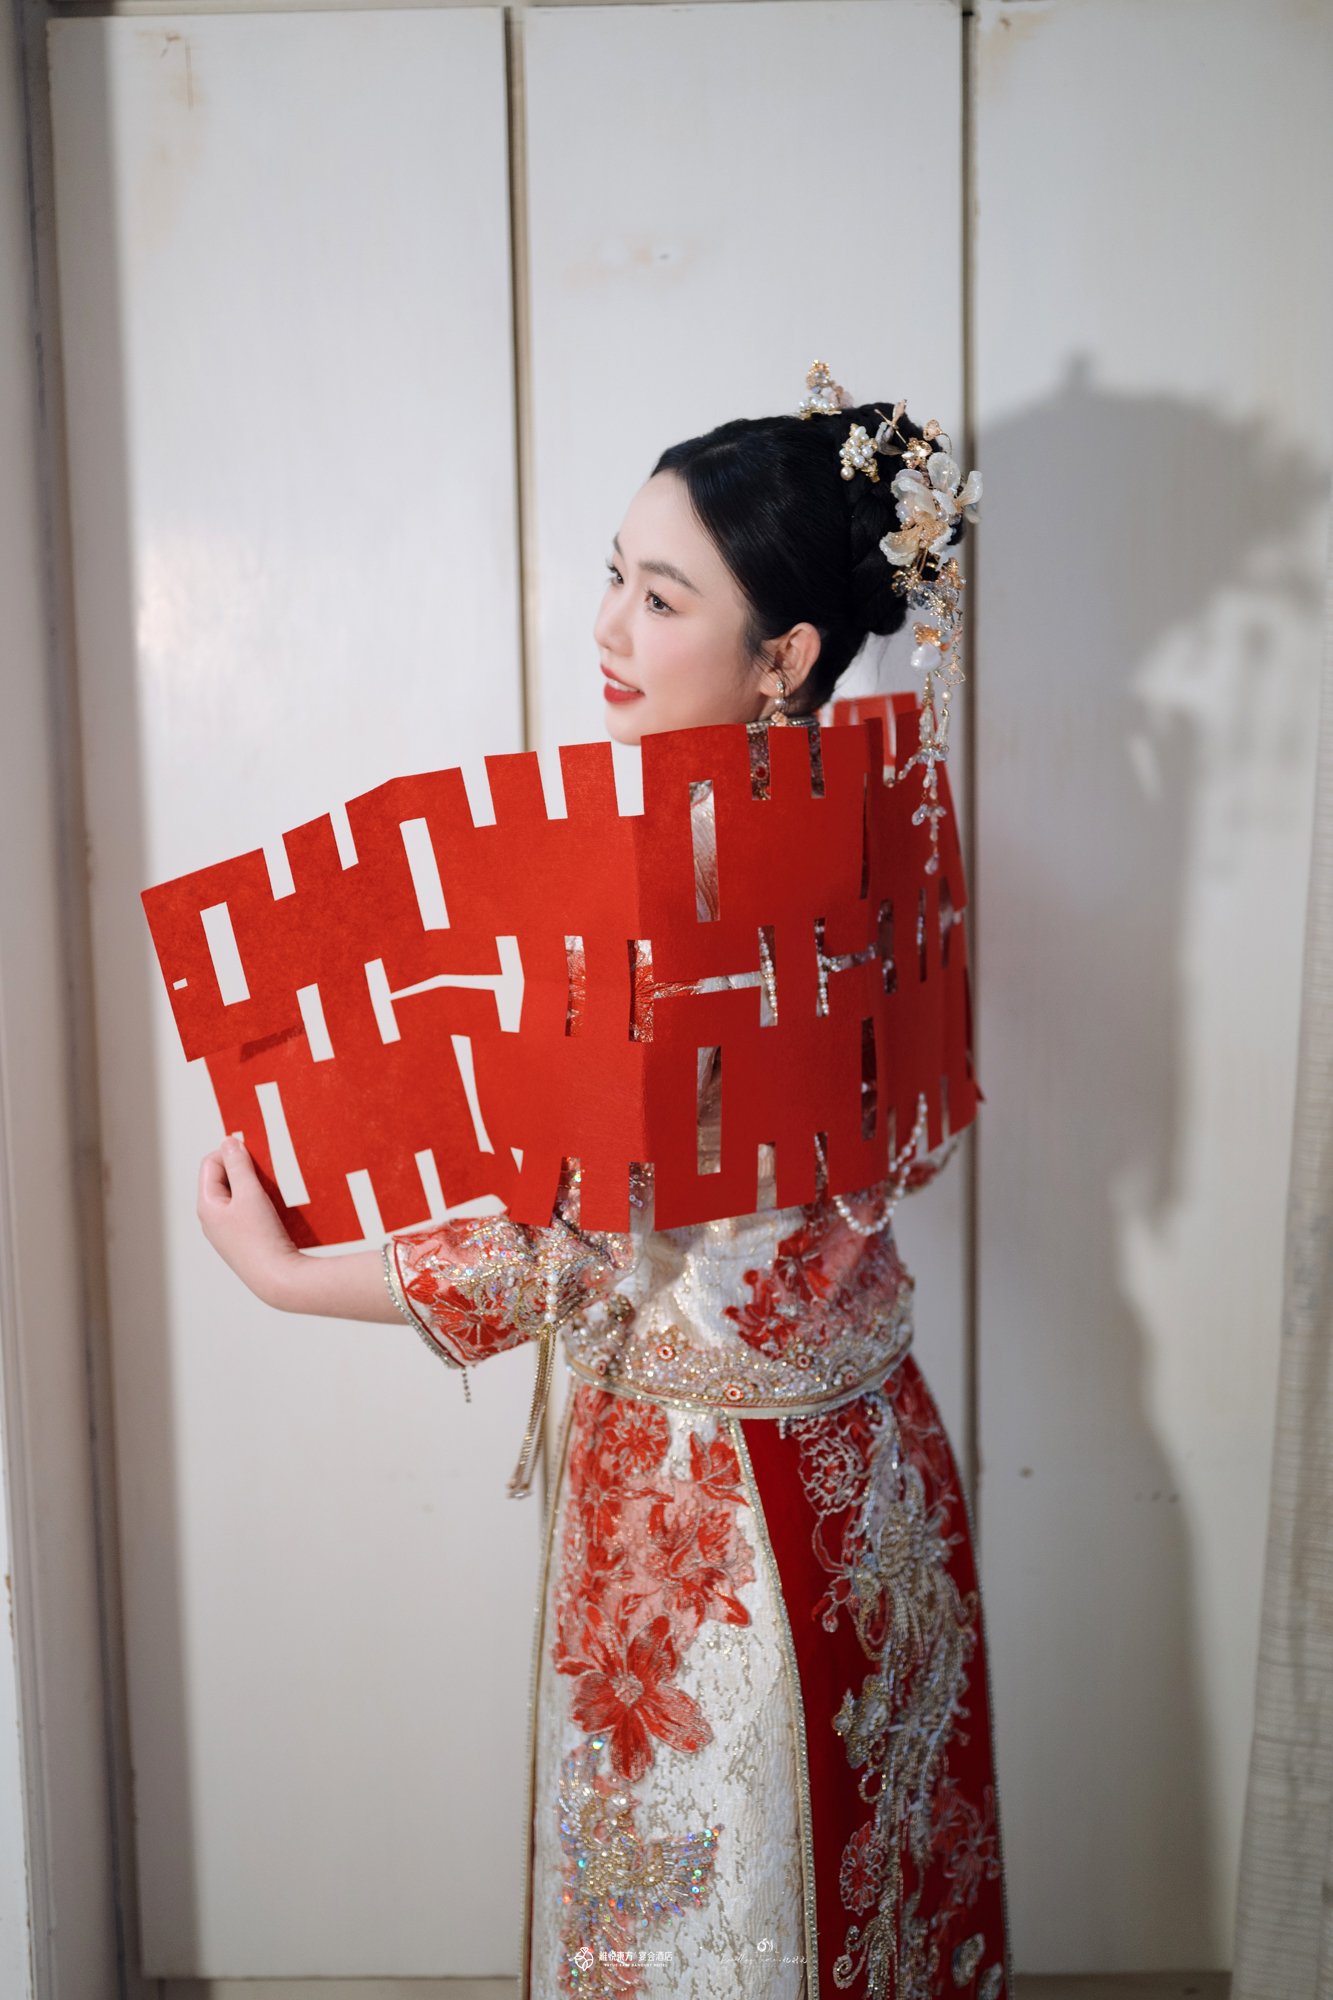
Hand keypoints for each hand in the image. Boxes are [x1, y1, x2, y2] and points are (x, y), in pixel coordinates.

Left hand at [198, 1135, 305, 1308]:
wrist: (278, 1279)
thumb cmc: (261, 1237)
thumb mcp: (250, 1193)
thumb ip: (238, 1165)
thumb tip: (228, 1141)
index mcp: (206, 1204)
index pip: (210, 1162)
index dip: (231, 1153)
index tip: (256, 1155)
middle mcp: (211, 1219)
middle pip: (222, 1178)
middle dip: (243, 1170)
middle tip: (266, 1171)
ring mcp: (225, 1232)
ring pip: (236, 1196)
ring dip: (253, 1186)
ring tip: (272, 1190)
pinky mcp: (241, 1241)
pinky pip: (245, 1212)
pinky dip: (258, 1203)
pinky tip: (275, 1209)